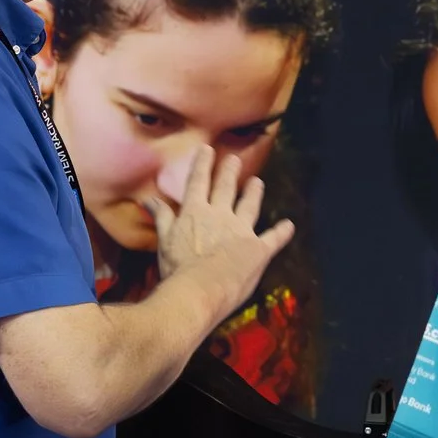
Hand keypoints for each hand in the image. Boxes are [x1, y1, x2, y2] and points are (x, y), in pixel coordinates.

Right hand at [143, 149, 295, 324]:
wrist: (202, 289)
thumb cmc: (178, 267)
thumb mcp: (164, 240)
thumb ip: (161, 217)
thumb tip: (148, 198)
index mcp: (196, 212)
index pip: (198, 182)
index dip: (203, 164)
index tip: (208, 149)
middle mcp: (220, 215)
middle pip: (226, 188)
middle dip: (229, 172)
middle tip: (234, 159)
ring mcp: (242, 230)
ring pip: (250, 206)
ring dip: (254, 193)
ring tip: (257, 182)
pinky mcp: (259, 249)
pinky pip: (273, 238)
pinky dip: (282, 232)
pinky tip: (289, 225)